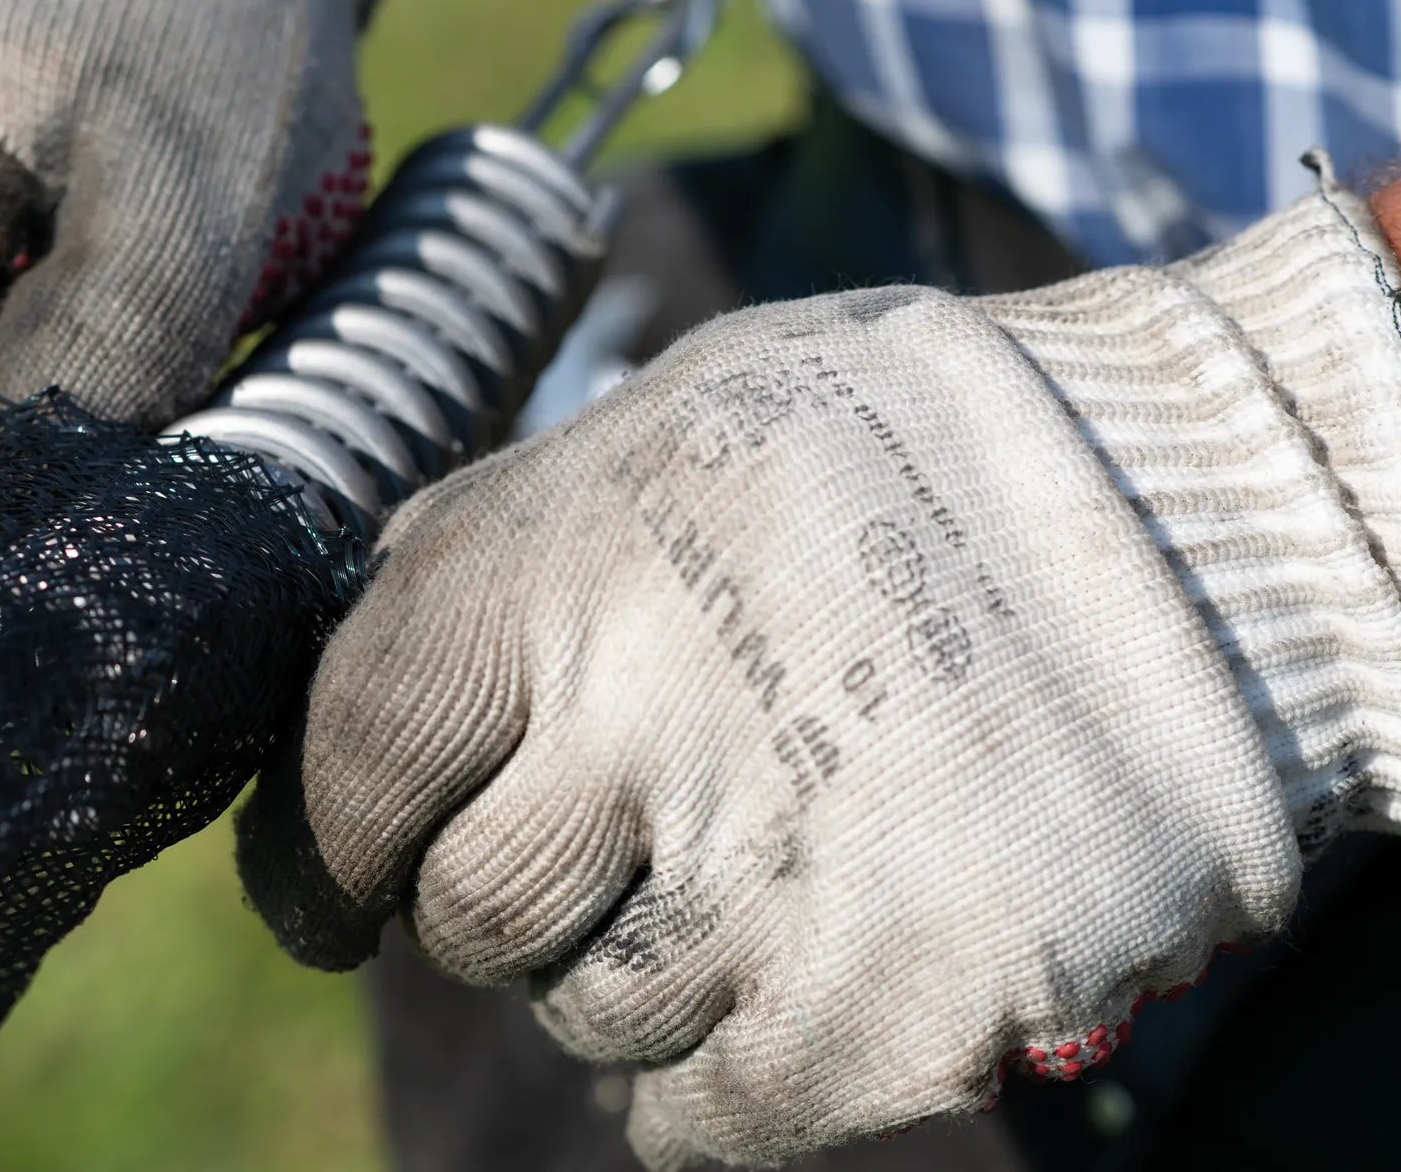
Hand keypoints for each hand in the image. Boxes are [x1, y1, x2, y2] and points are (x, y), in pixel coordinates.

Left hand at [240, 162, 1400, 1165]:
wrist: (1194, 519)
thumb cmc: (896, 450)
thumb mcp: (658, 426)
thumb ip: (488, 539)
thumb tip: (361, 635)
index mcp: (544, 570)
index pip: (352, 764)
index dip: (334, 839)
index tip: (345, 879)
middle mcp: (629, 729)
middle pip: (466, 917)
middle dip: (503, 898)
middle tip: (601, 842)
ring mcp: (760, 886)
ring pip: (583, 1022)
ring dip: (630, 969)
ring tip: (749, 854)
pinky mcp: (881, 1014)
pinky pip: (698, 1118)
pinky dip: (716, 1066)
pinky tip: (789, 960)